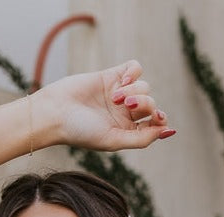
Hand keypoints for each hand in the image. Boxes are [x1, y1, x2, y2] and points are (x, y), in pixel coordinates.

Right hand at [35, 60, 174, 152]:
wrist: (56, 112)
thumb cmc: (81, 131)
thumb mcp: (114, 140)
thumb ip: (142, 138)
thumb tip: (167, 131)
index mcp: (127, 131)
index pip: (155, 123)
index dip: (160, 119)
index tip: (155, 117)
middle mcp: (125, 113)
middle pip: (151, 103)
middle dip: (143, 102)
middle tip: (124, 104)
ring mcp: (119, 93)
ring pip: (144, 86)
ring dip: (134, 90)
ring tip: (114, 96)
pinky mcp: (111, 75)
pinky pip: (135, 68)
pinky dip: (133, 72)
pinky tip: (122, 80)